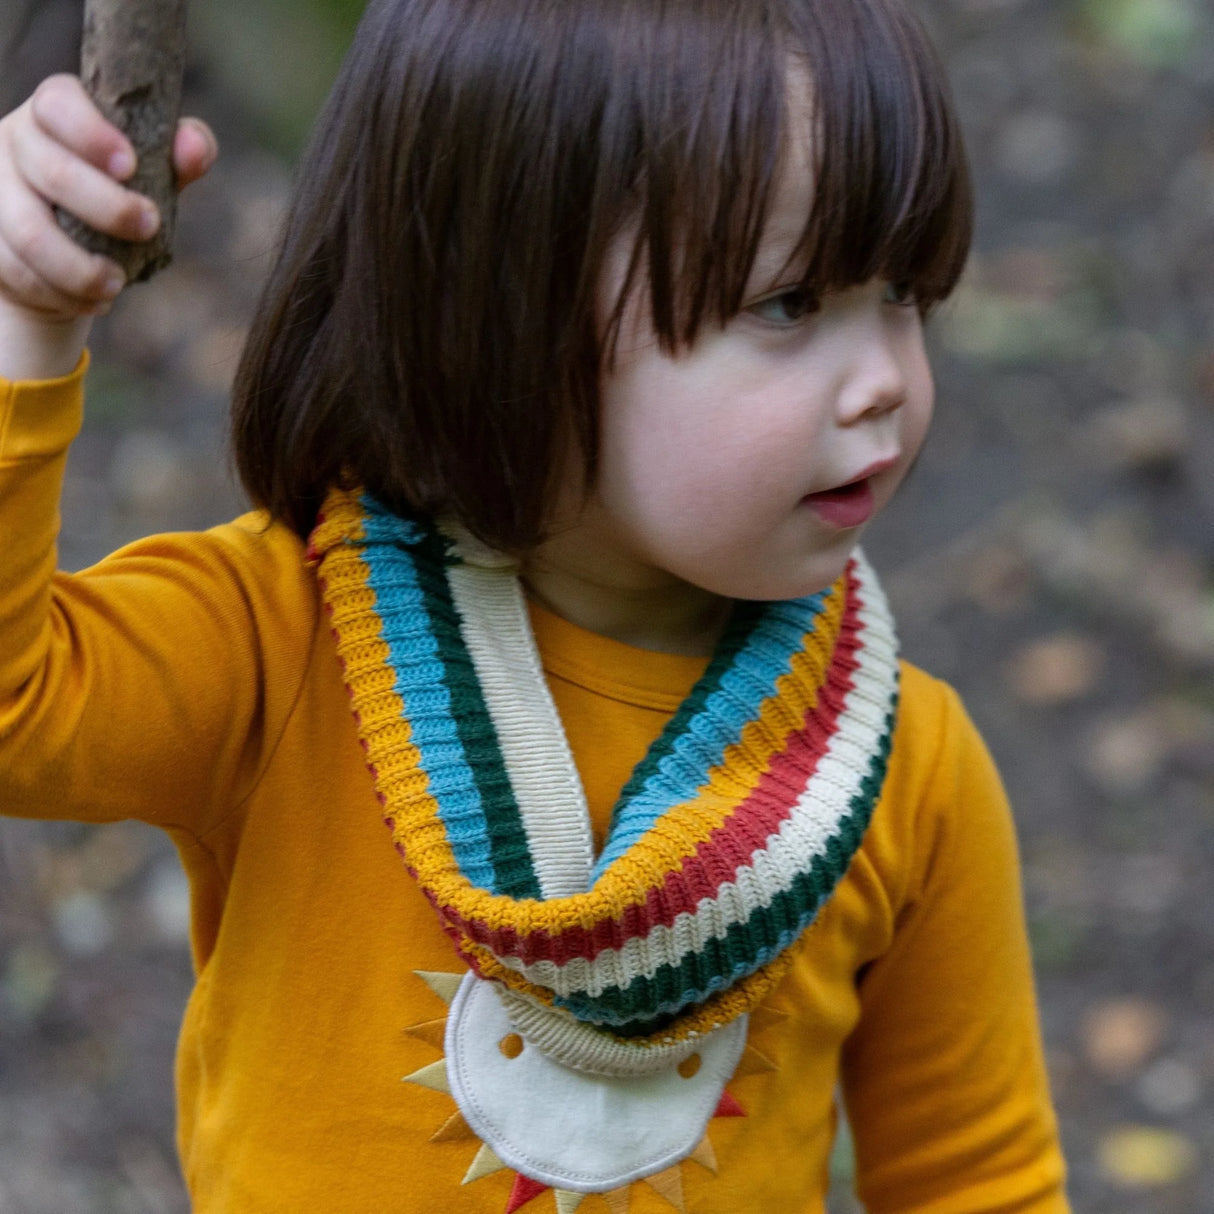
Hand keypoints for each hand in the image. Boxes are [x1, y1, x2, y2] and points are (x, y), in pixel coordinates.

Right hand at [0, 74, 216, 324]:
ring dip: (80, 268)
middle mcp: (15, 143)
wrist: (65, 249)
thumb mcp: (151, 172)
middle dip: (108, 208)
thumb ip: (178, 156)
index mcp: (54, 115)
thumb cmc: (115, 195)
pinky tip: (92, 301)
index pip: (59, 104)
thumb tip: (195, 149)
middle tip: (148, 228)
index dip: (92, 133)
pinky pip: (18, 272)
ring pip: (30, 233)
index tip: (130, 166)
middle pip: (51, 171)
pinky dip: (61, 295)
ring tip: (116, 285)